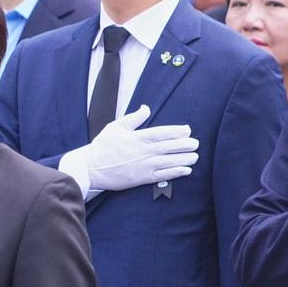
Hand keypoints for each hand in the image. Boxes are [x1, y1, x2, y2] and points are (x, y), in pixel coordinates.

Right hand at [65, 105, 197, 192]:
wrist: (91, 168)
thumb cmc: (102, 147)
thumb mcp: (115, 127)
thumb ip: (133, 118)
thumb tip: (146, 108)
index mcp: (137, 137)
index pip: (162, 133)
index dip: (177, 131)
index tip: (187, 130)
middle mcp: (143, 151)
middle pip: (169, 147)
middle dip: (185, 145)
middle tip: (196, 143)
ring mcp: (143, 166)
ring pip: (169, 161)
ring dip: (184, 159)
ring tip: (195, 156)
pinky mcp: (141, 178)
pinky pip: (162, 175)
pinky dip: (175, 173)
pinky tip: (185, 170)